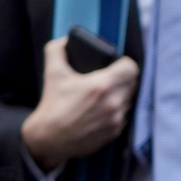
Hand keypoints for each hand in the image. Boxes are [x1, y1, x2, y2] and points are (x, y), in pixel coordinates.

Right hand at [20, 37, 139, 170]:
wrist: (48, 139)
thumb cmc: (52, 105)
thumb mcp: (53, 74)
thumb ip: (57, 50)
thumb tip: (65, 40)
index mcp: (102, 85)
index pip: (131, 67)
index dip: (125, 63)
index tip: (117, 64)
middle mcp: (113, 102)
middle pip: (132, 82)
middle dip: (123, 78)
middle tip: (111, 78)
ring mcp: (116, 118)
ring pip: (129, 99)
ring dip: (121, 95)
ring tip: (107, 94)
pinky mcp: (116, 131)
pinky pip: (124, 115)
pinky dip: (117, 111)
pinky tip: (104, 109)